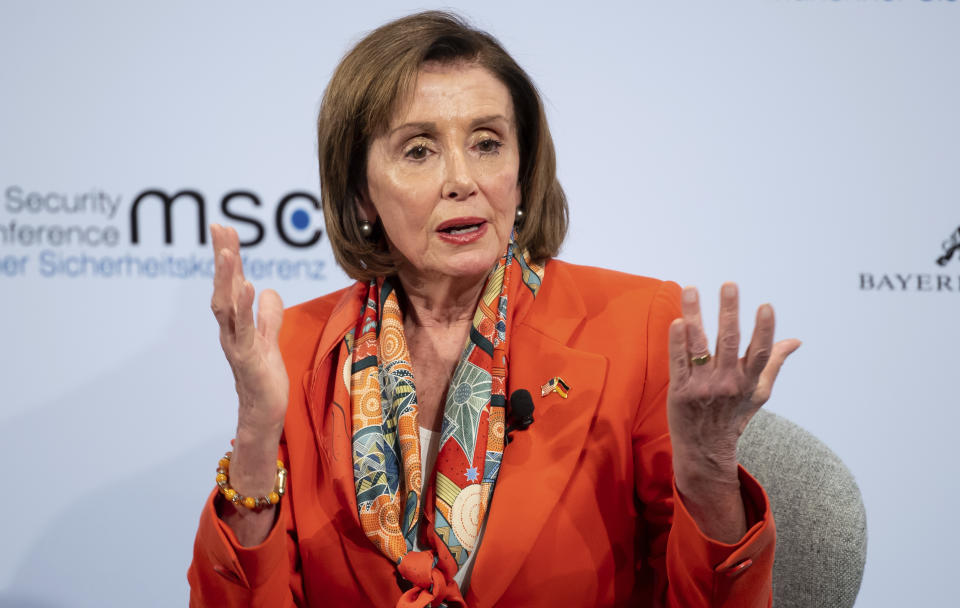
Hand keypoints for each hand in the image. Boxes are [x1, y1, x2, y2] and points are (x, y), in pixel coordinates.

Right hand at [210, 224, 288, 444]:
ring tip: (228, 252)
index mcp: (236, 323)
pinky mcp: (248, 358)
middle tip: (220, 228)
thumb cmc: (265, 378)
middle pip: (223, 287)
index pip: (231, 283)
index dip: (227, 256)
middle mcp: (230, 330)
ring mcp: (236, 343)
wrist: (264, 413)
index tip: (224, 228)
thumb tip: (269, 290)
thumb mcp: (270, 339)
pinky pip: (245, 329)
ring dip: (227, 278)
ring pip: (227, 306)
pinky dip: (245, 308)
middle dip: (222, 257)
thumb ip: (269, 315)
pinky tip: (248, 287)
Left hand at [667, 283, 800, 492]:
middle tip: (729, 285)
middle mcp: (727, 383)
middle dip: (729, 311)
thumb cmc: (733, 415)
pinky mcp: (679, 390)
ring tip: (691, 289)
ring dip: (695, 314)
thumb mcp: (758, 392)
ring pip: (698, 345)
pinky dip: (677, 341)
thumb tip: (795, 341)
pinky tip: (678, 321)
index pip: (759, 352)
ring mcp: (702, 386)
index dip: (764, 329)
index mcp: (748, 381)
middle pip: (728, 342)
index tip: (766, 306)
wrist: (704, 447)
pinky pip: (677, 361)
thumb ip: (773, 362)